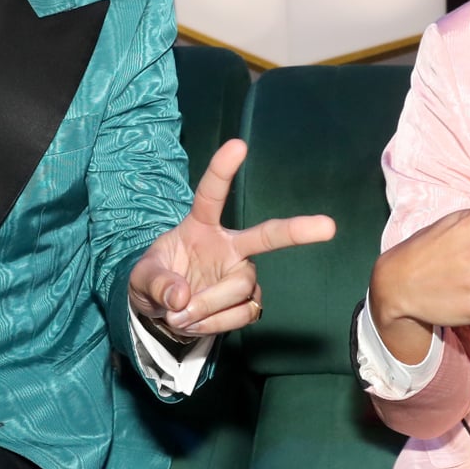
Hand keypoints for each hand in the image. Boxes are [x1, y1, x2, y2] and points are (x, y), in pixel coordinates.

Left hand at [128, 138, 336, 336]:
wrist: (165, 315)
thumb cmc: (155, 282)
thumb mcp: (140, 278)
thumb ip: (156, 283)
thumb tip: (181, 298)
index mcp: (200, 226)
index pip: (211, 194)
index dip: (223, 170)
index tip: (238, 145)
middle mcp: (230, 245)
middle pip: (267, 236)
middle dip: (297, 230)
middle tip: (328, 227)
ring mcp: (242, 273)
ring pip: (242, 287)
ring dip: (209, 306)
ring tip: (180, 315)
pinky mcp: (249, 300)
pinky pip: (243, 313)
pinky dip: (215, 323)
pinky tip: (196, 322)